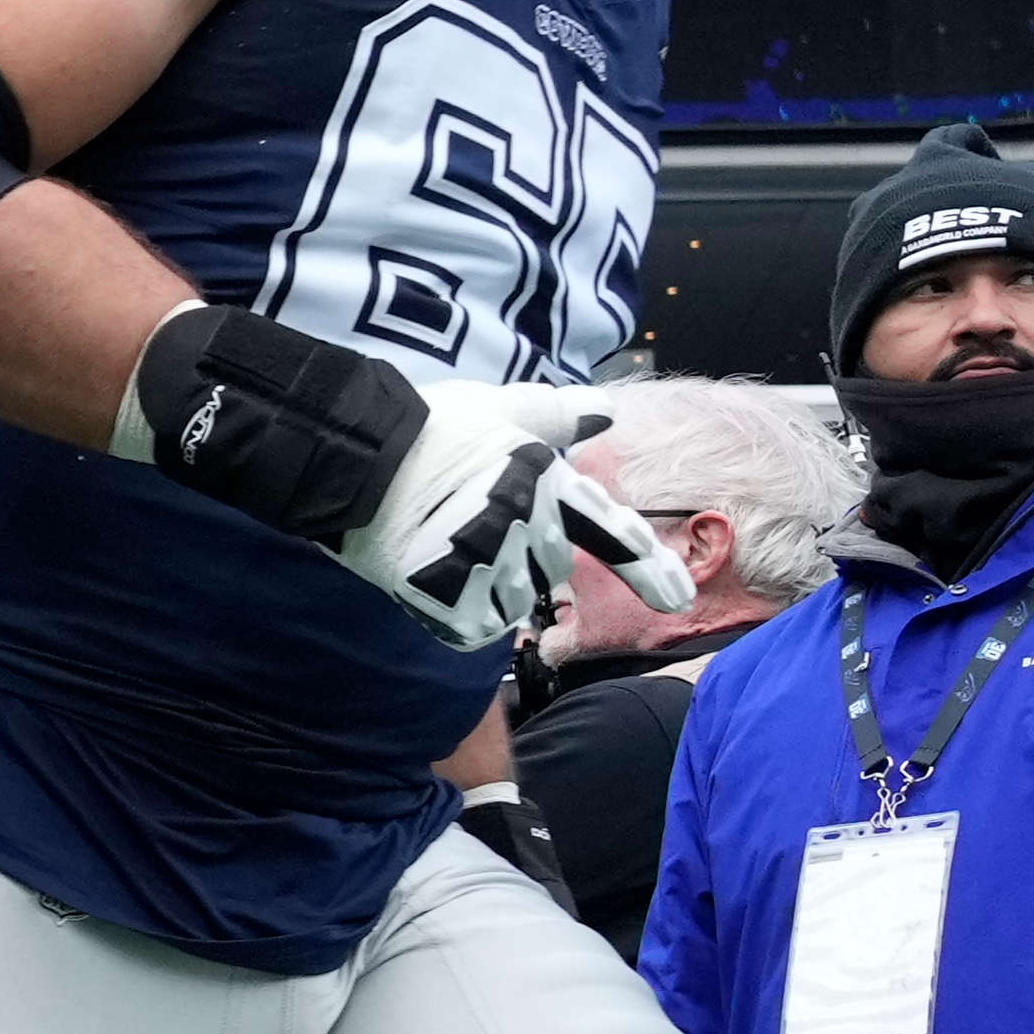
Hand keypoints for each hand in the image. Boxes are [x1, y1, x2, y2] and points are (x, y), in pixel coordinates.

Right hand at [115, 304, 669, 644]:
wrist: (354, 456)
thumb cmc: (426, 424)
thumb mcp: (500, 406)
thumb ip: (557, 415)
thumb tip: (606, 412)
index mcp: (545, 482)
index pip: (611, 534)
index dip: (650, 569)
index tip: (680, 599)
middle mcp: (528, 526)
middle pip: (547, 569)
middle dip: (519, 556)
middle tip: (470, 530)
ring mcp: (491, 566)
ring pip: (512, 602)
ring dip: (488, 585)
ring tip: (442, 549)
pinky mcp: (453, 599)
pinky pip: (474, 627)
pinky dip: (458, 611)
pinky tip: (429, 579)